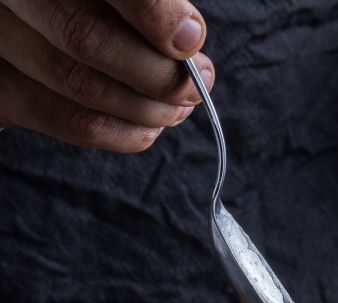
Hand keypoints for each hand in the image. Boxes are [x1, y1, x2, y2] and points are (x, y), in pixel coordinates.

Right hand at [0, 0, 213, 151]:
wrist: (38, 20)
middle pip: (85, 37)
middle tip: (195, 83)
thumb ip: (148, 2)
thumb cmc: (97, 10)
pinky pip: (68, 122)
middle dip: (157, 73)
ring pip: (77, 84)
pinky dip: (123, 133)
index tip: (190, 39)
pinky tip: (151, 128)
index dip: (152, 12)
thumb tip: (187, 37)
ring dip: (146, 108)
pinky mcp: (0, 89)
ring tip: (180, 106)